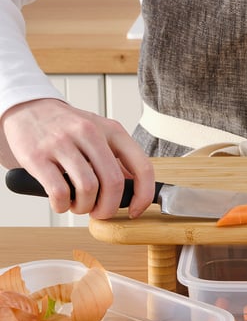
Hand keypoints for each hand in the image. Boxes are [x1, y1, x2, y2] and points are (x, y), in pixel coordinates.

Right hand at [0, 98, 154, 218]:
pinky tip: (61, 202)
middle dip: (109, 207)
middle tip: (100, 212)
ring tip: (78, 205)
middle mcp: (90, 133)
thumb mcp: (102, 133)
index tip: (135, 211)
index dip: (143, 196)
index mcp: (113, 130)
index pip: (142, 167)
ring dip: (84, 207)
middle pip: (114, 183)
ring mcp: (63, 143)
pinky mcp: (37, 155)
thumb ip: (119, 158)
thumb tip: (135, 189)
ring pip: (88, 189)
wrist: (29, 108)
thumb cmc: (69, 127)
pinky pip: (59, 192)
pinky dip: (63, 205)